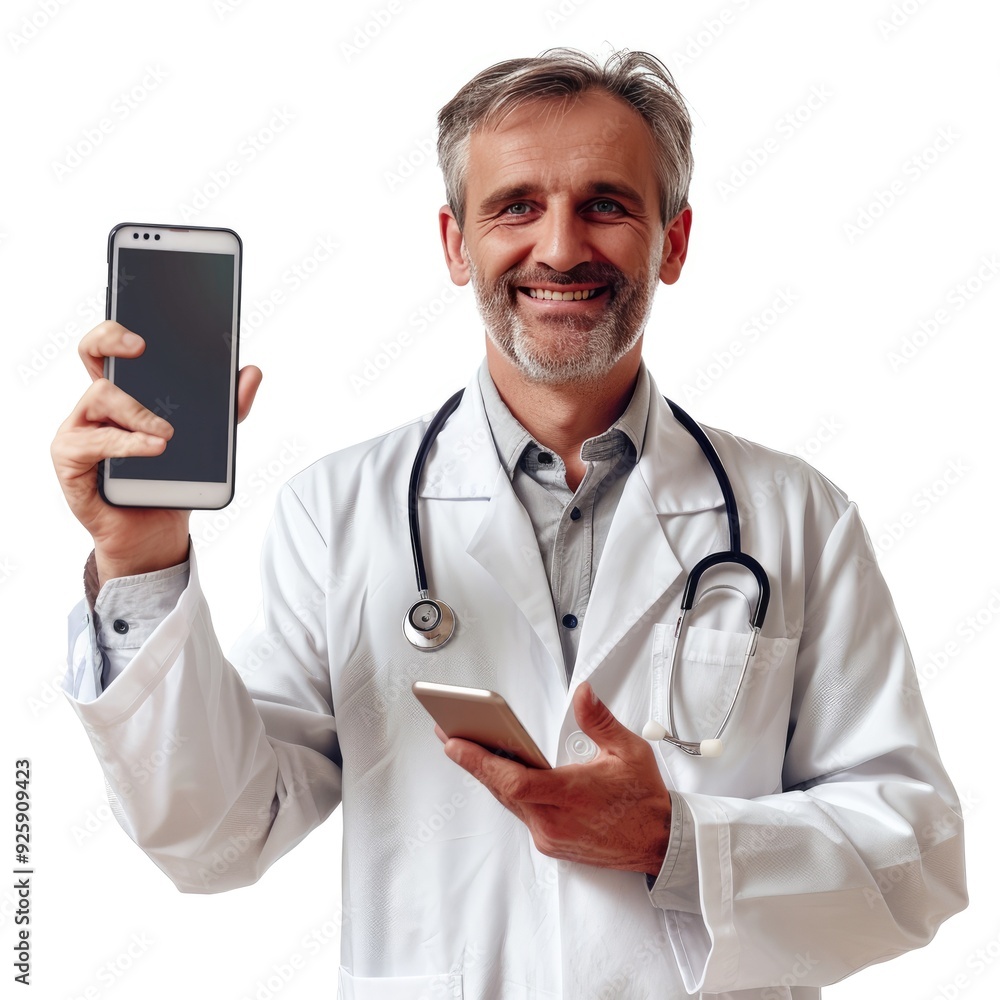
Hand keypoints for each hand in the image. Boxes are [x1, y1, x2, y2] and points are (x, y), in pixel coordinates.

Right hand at [50, 321, 262, 584]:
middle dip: (111, 341)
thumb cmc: (170, 481)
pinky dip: (127, 443)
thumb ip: (229, 407)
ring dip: (138, 412)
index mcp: (126, 392)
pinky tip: (153, 448)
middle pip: (90, 353)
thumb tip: (251, 371)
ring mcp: (79, 429)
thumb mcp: (209, 441)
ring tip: (167, 435)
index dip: (120, 329)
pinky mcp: (71, 459)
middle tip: (142, 349)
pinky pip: (92, 440)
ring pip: (100, 396)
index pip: (113, 346)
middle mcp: (97, 405)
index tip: (147, 331)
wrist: (155, 532)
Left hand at [438, 681, 671, 875]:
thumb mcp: (629, 751)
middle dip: (472, 760)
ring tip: (465, 745)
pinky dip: (507, 790)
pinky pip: (520, 813)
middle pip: (502, 789)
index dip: (480, 762)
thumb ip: (599, 720)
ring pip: (509, 801)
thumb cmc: (644, 799)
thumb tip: (583, 693)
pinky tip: (498, 770)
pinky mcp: (551, 843)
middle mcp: (555, 821)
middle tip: (447, 734)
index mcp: (572, 796)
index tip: (455, 743)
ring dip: (488, 775)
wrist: (658, 843)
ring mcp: (550, 836)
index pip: (514, 781)